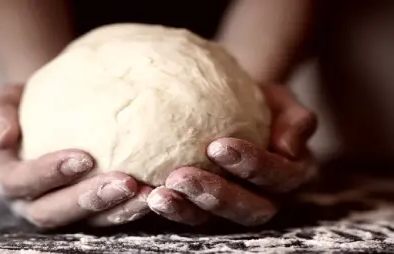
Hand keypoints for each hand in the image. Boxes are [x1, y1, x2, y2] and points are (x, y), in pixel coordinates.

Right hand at [0, 85, 150, 227]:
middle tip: (126, 182)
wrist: (48, 113)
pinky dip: (131, 209)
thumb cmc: (27, 104)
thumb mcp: (7, 100)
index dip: (49, 174)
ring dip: (117, 211)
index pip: (20, 181)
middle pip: (53, 212)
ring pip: (86, 222)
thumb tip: (2, 136)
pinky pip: (108, 218)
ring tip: (148, 194)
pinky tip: (155, 193)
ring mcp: (59, 210)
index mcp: (5, 176)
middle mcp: (29, 201)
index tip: (85, 157)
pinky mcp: (86, 213)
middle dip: (89, 200)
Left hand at [147, 84, 316, 225]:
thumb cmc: (258, 101)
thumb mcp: (281, 101)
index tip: (218, 146)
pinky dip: (166, 207)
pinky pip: (185, 213)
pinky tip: (142, 192)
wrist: (231, 105)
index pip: (278, 176)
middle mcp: (264, 198)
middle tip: (181, 177)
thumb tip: (288, 146)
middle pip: (248, 210)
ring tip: (157, 196)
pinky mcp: (201, 208)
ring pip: (212, 219)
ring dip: (185, 209)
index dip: (252, 166)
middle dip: (215, 196)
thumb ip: (295, 119)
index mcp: (290, 174)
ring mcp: (231, 208)